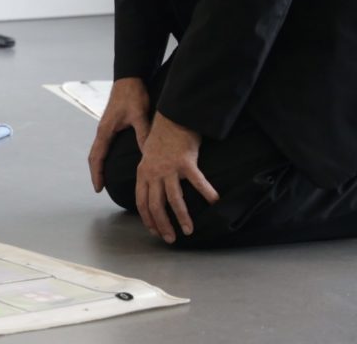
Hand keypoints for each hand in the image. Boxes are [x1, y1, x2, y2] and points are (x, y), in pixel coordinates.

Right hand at [88, 77, 152, 191]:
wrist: (129, 78)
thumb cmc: (133, 95)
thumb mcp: (140, 116)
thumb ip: (143, 135)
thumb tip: (148, 155)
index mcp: (105, 131)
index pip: (97, 157)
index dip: (97, 174)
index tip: (98, 188)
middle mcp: (102, 130)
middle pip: (94, 156)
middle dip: (96, 172)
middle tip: (99, 187)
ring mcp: (105, 127)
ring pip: (98, 150)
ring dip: (99, 164)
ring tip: (105, 178)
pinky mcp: (111, 124)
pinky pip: (104, 144)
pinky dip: (104, 156)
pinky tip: (112, 160)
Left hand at [135, 112, 219, 242]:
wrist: (172, 117)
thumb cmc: (163, 137)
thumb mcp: (148, 156)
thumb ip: (150, 174)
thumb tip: (154, 191)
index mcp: (142, 172)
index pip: (141, 202)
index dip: (147, 219)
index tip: (155, 231)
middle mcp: (152, 172)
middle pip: (155, 205)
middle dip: (162, 225)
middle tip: (171, 239)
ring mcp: (168, 168)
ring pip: (174, 199)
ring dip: (182, 217)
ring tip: (189, 230)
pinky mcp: (185, 162)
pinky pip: (197, 182)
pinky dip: (207, 193)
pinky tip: (215, 203)